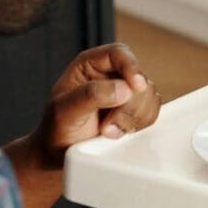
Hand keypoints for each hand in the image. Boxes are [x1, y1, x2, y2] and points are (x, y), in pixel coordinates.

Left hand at [33, 43, 160, 166]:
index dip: (131, 66)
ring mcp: (124, 92)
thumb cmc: (56, 130)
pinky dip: (139, 125)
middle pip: (139, 78)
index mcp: (90, 64)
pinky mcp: (134, 110)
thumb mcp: (65, 111)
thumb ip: (91, 96)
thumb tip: (123, 89)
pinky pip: (151, 112)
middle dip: (128, 105)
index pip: (118, 53)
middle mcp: (110, 74)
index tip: (135, 86)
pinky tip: (119, 132)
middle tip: (107, 124)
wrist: (61, 154)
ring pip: (149, 96)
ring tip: (108, 130)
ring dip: (133, 118)